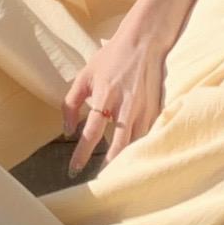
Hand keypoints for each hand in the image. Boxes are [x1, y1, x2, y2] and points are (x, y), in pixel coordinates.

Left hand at [62, 25, 167, 174]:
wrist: (144, 41)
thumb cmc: (111, 57)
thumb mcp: (85, 75)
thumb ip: (71, 102)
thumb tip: (67, 130)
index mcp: (105, 94)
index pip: (92, 131)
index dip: (82, 153)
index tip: (73, 170)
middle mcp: (126, 104)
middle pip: (118, 145)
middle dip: (107, 167)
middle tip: (97, 183)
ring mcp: (144, 108)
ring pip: (135, 144)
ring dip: (124, 162)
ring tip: (113, 178)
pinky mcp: (156, 109)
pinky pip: (147, 136)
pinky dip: (139, 150)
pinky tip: (132, 161)